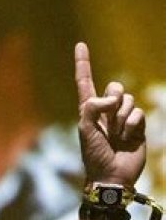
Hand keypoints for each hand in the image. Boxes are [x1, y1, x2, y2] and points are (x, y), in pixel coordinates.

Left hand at [74, 42, 145, 186]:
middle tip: (108, 123)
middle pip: (115, 87)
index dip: (83, 64)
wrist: (111, 175)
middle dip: (113, 100)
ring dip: (121, 119)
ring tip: (116, 136)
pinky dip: (132, 125)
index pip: (85, 82)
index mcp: (88, 110)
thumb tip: (112, 97)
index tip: (80, 44)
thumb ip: (92, 108)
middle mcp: (106, 111)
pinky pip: (138, 113)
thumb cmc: (94, 154)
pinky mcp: (137, 126)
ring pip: (128, 100)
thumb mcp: (85, 129)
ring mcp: (123, 118)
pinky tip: (127, 138)